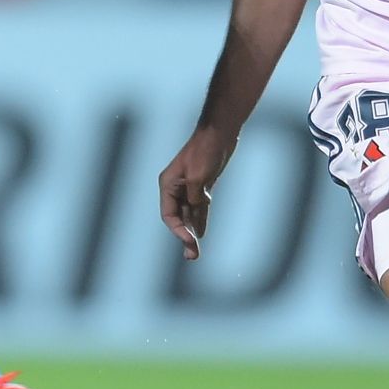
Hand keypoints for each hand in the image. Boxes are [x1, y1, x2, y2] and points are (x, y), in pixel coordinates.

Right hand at [158, 126, 236, 260]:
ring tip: (195, 253)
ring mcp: (189, 187)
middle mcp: (176, 187)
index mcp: (168, 184)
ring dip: (192, 232)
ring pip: (189, 215)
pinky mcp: (202, 186)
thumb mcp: (199, 176)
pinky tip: (201, 233)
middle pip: (178, 218)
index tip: (191, 240)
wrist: (220, 132)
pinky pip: (199, 208)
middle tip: (192, 256)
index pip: (169, 214)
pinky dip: (200, 220)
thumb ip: (195, 198)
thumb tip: (196, 218)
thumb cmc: (206, 150)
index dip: (178, 230)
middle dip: (184, 237)